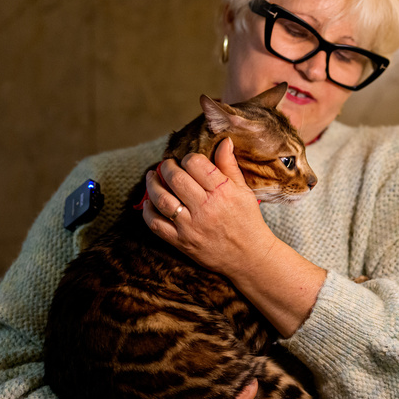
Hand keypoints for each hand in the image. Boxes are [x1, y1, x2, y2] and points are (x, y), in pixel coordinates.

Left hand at [142, 138, 272, 275]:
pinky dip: (148, 211)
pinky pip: (156, 224)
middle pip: (176, 178)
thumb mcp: (244, 191)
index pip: (196, 164)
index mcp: (223, 191)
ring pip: (161, 199)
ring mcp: (191, 226)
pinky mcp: (182, 242)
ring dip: (152, 184)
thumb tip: (223, 141)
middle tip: (166, 165)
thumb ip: (229, 166)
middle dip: (166, 167)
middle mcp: (206, 207)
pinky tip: (149, 202)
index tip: (187, 161)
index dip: (188, 158)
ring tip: (151, 177)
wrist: (249, 257)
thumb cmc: (248, 221)